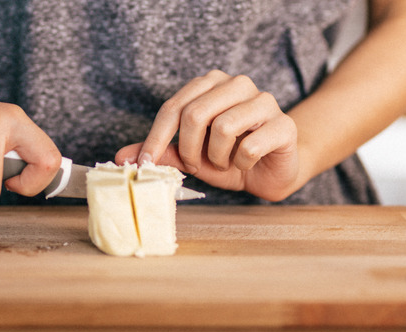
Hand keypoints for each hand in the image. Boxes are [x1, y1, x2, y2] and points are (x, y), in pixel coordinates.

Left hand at [116, 70, 298, 201]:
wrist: (270, 172)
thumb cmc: (228, 159)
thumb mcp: (189, 157)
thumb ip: (160, 152)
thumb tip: (122, 156)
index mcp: (210, 85)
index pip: (173, 106)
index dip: (155, 137)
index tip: (144, 162)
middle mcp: (237, 85)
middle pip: (195, 113)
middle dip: (189, 149)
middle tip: (196, 165)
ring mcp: (264, 101)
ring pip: (222, 127)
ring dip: (216, 156)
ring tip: (224, 162)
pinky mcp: (284, 124)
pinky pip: (250, 146)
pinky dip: (240, 164)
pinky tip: (246, 163)